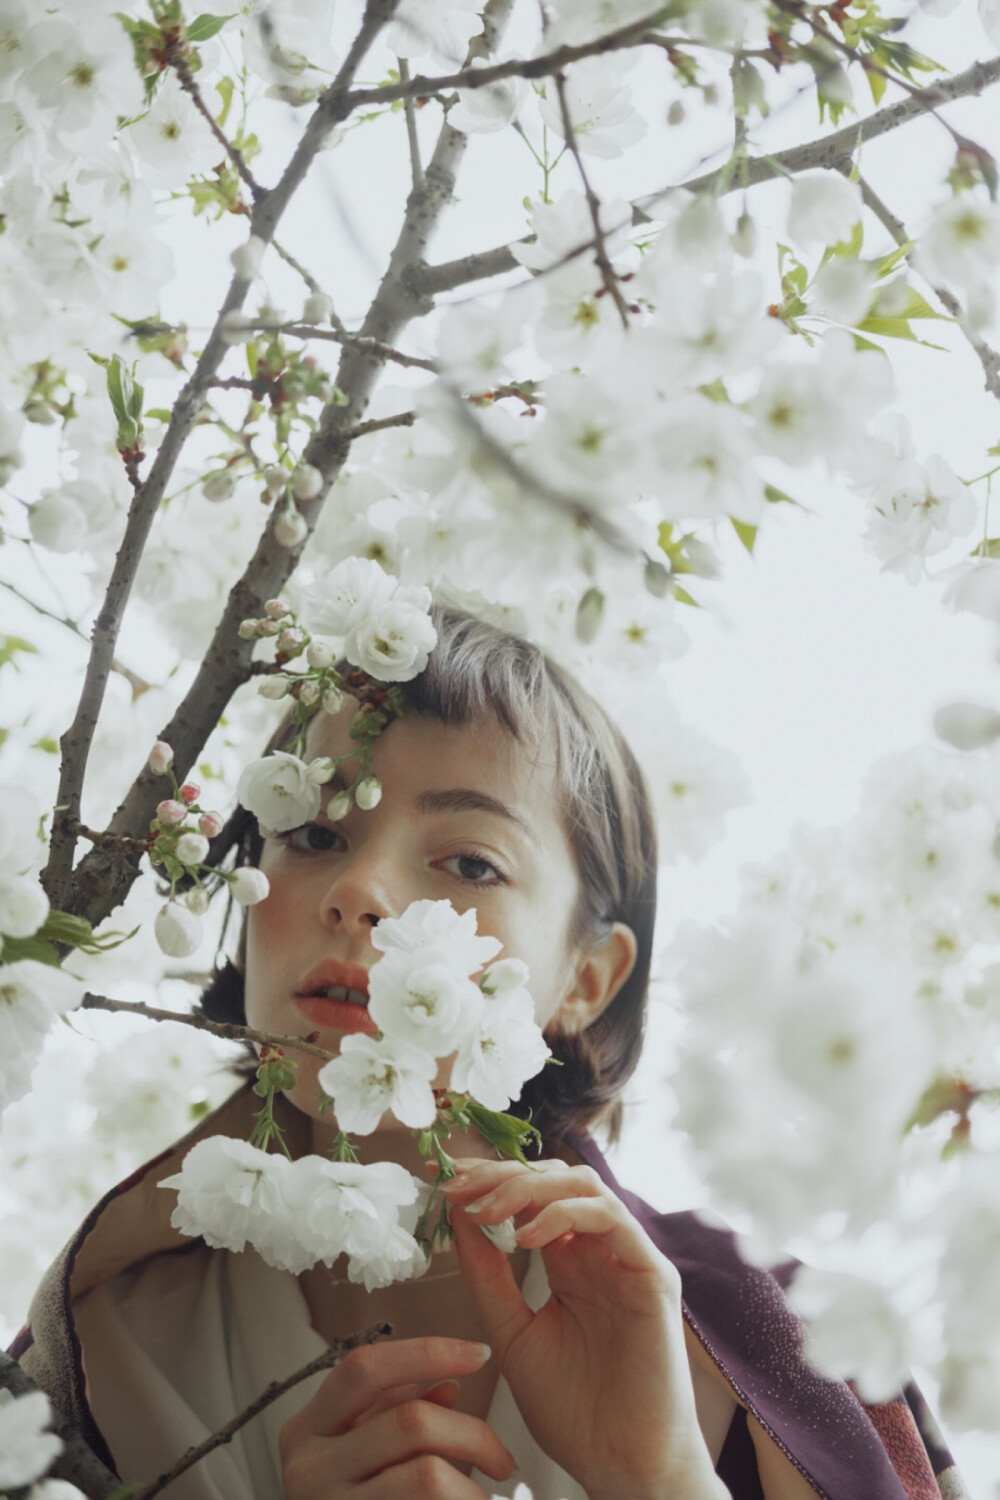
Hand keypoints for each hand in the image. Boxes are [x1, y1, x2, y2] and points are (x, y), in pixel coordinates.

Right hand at [279, 1336, 516, 1498]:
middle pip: (410, 1422)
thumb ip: (394, 1411)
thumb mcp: (356, 1448)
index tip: (480, 1353)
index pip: (365, 1369)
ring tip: (489, 1494)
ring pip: (426, 1474)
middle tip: (503, 1460)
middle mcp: (308, 1469)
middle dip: (472, 1434)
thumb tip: (451, 1385)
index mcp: (306, 1430)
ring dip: (473, 1485)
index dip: (426, 1352)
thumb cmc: (349, 1499)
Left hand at [442, 1159, 726, 1499]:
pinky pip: (612, 1219)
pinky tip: (528, 1237)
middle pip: (554, 1179)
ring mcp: (628, 1259)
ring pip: (583, 1185)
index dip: (489, 1181)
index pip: (532, 1196)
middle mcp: (600, 1251)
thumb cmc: (574, 1410)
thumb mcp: (511, 1332)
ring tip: (486, 1210)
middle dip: (502, 1174)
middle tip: (459, 1188)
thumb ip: (489, 1277)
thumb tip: (460, 1219)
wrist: (617, 1466)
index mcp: (570, 1262)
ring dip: (528, 1187)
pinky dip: (566, 1215)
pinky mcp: (653, 1275)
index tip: (444, 1185)